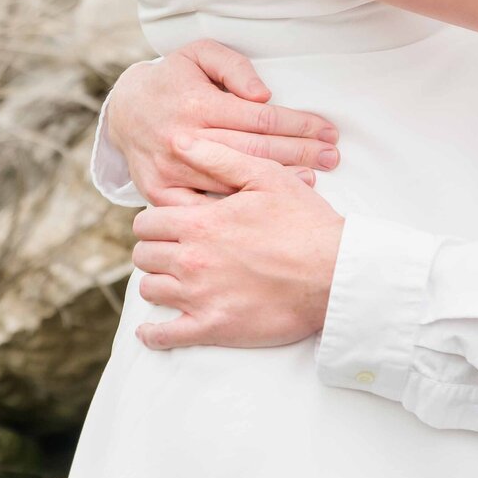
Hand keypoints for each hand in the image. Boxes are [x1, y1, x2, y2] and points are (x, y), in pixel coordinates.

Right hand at [107, 40, 339, 205]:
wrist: (124, 109)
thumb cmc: (173, 78)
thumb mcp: (199, 53)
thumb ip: (234, 67)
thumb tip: (264, 94)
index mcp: (198, 105)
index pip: (261, 119)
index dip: (299, 124)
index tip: (328, 130)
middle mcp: (184, 140)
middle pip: (255, 151)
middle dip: (300, 152)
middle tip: (333, 156)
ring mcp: (171, 170)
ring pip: (233, 181)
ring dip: (277, 181)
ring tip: (314, 179)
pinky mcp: (159, 192)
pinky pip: (202, 205)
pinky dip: (234, 207)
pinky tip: (263, 204)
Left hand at [132, 141, 344, 349]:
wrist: (333, 272)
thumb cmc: (303, 221)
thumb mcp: (265, 177)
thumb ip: (218, 158)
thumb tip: (180, 140)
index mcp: (200, 223)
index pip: (147, 221)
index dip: (153, 219)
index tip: (166, 222)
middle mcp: (192, 260)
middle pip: (144, 255)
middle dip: (154, 247)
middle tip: (170, 246)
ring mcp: (200, 297)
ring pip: (150, 290)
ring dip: (157, 281)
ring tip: (172, 277)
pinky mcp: (212, 327)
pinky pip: (165, 337)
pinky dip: (153, 334)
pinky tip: (152, 329)